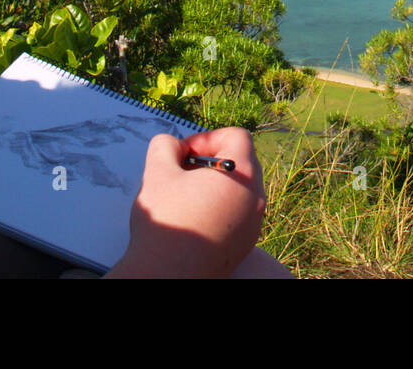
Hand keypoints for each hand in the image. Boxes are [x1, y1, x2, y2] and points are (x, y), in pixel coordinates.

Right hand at [106, 127, 266, 277]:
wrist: (170, 276)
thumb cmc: (168, 223)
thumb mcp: (157, 171)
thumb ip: (165, 146)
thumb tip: (174, 146)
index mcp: (242, 174)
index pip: (237, 136)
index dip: (208, 138)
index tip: (185, 154)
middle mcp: (255, 197)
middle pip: (241, 161)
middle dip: (211, 160)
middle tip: (183, 172)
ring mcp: (253, 223)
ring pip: (240, 188)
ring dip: (215, 184)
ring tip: (186, 197)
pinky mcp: (245, 243)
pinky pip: (238, 213)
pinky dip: (219, 207)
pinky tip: (193, 219)